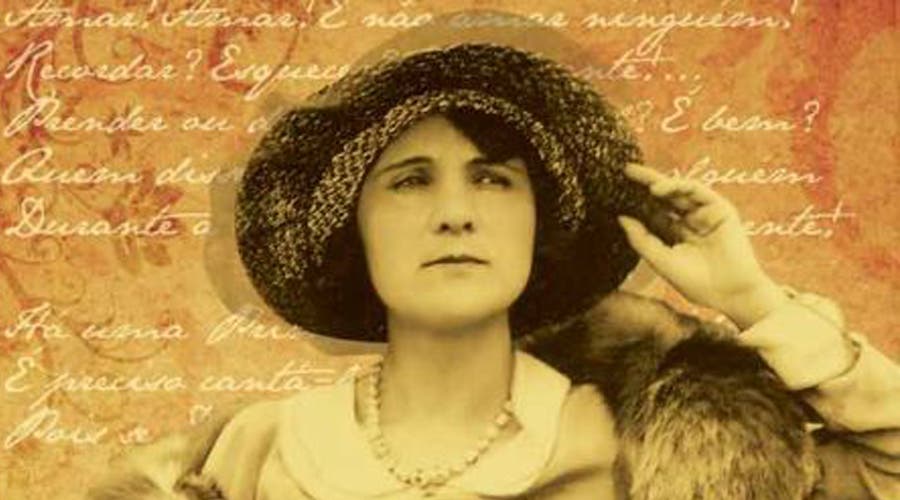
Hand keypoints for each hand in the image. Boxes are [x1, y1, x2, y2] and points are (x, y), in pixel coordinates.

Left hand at [618, 164, 788, 328]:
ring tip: (639, 179)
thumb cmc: (696, 282)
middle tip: (626, 169)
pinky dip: (678, 186)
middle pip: (665, 197)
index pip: (654, 212)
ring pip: (680, 191)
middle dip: (646, 182)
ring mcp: (706, 214)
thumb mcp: (660, 259)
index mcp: (676, 234)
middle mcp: (691, 221)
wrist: (729, 294)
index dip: (637, 201)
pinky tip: (658, 189)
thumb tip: (621, 218)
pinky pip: (698, 191)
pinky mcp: (721, 210)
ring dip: (660, 182)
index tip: (616, 191)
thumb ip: (641, 239)